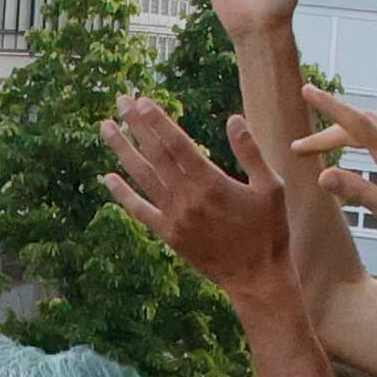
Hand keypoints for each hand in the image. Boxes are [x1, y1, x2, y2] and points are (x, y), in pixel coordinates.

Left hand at [100, 99, 291, 302]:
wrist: (256, 277)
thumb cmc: (269, 230)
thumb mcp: (271, 186)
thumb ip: (250, 152)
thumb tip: (233, 119)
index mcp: (211, 182)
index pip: (176, 144)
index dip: (157, 121)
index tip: (141, 101)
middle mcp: (186, 198)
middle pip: (154, 154)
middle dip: (136, 125)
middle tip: (120, 99)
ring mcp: (173, 217)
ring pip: (141, 177)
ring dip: (122, 151)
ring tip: (105, 127)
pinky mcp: (168, 234)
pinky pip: (139, 210)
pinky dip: (123, 194)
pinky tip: (107, 178)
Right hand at [291, 88, 376, 238]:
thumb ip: (354, 189)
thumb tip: (321, 175)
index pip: (354, 122)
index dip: (328, 105)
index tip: (307, 91)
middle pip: (360, 123)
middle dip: (328, 133)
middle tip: (302, 147)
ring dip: (350, 128)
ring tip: (329, 140)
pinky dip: (373, 127)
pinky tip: (367, 139)